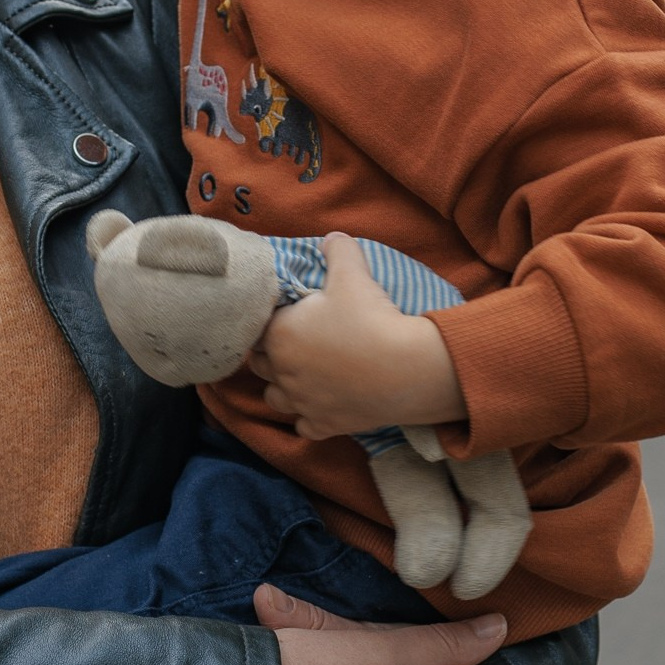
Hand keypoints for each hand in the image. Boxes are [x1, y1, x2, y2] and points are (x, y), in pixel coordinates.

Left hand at [249, 233, 466, 440]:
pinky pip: (303, 427)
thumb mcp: (354, 273)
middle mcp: (282, 372)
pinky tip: (322, 405)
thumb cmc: (372, 319)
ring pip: (275, 399)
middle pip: (261, 364)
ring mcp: (301, 403)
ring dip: (284, 388)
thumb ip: (338, 250)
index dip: (273, 320)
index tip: (292, 316)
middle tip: (299, 342)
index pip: (259, 327)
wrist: (406, 369)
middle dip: (273, 353)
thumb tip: (332, 237)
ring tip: (305, 375)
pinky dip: (308, 417)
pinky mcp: (324, 426)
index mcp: (279, 335)